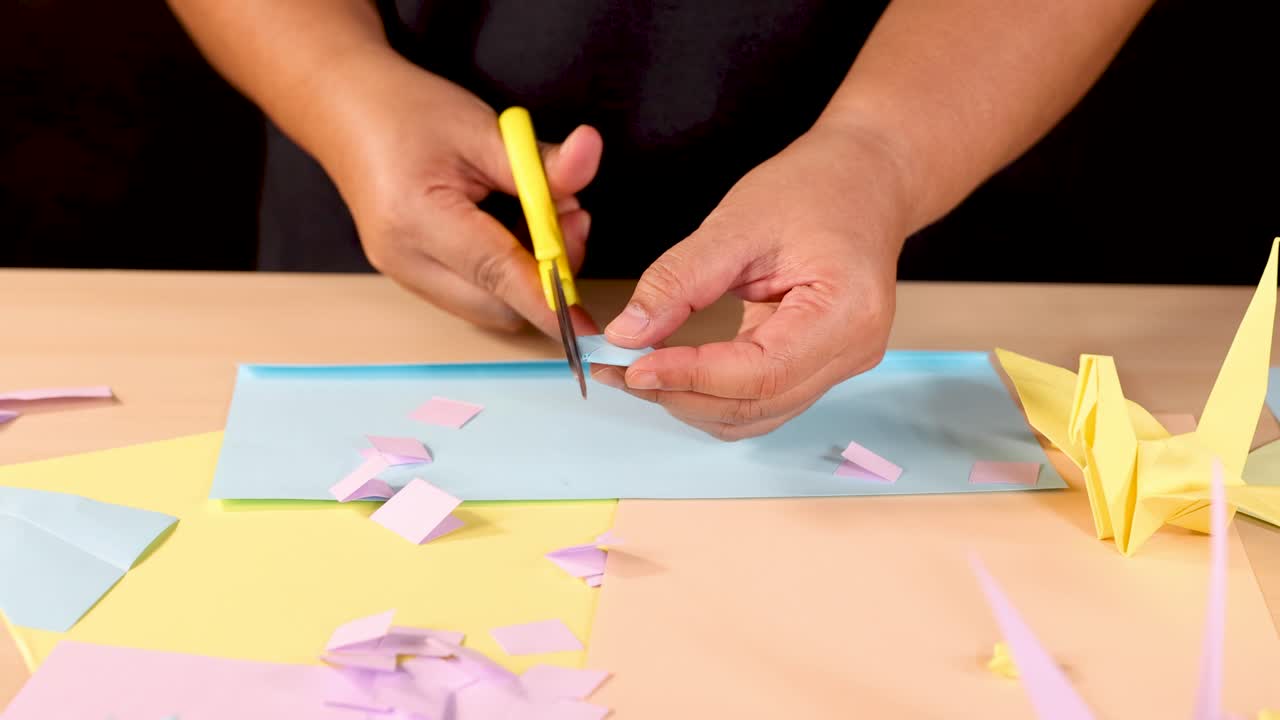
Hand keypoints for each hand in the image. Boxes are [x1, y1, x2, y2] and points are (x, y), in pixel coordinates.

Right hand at [323, 55, 601, 334]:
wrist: (342, 109)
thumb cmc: (405, 111)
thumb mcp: (480, 127)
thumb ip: (538, 160)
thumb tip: (589, 158)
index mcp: (417, 218)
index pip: (497, 273)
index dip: (548, 301)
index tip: (588, 326)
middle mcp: (406, 260)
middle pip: (498, 306)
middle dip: (547, 277)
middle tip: (570, 218)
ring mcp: (404, 274)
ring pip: (488, 307)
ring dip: (527, 276)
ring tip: (540, 213)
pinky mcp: (411, 275)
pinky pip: (473, 295)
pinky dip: (504, 275)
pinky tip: (511, 228)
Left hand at [592, 123, 909, 438]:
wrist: (864, 180)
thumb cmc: (816, 188)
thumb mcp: (739, 221)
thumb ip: (680, 280)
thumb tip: (628, 333)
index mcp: (846, 312)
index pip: (759, 373)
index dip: (690, 376)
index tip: (632, 365)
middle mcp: (852, 351)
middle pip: (755, 405)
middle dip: (679, 394)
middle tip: (617, 368)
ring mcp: (840, 365)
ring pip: (754, 414)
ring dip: (691, 401)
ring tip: (637, 369)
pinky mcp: (819, 366)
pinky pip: (761, 401)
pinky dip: (711, 394)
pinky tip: (673, 369)